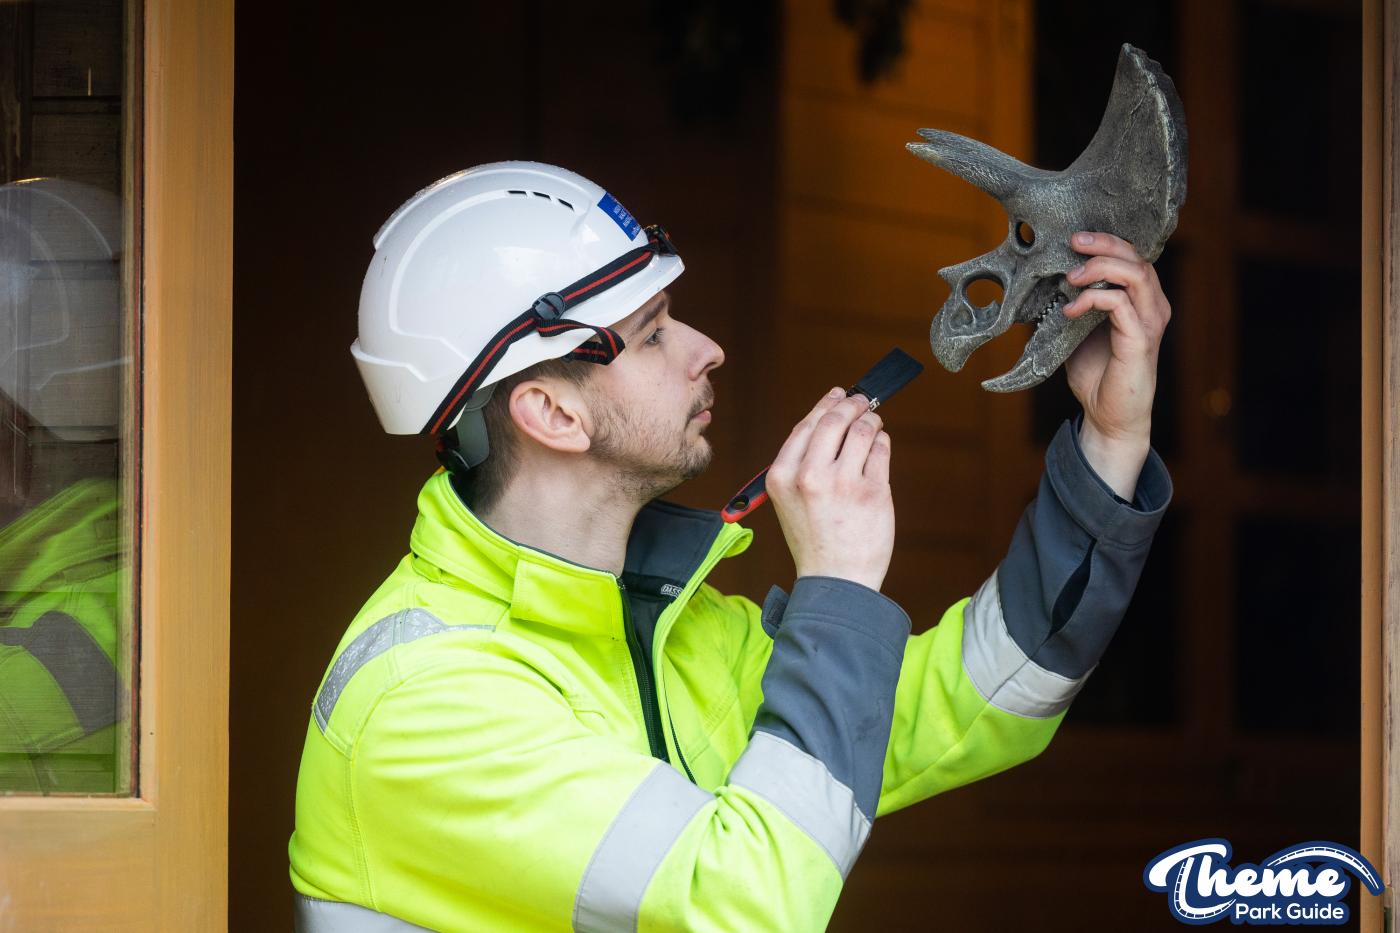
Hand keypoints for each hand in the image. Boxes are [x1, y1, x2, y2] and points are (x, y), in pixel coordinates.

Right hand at [765, 388, 894, 591]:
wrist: (835, 580)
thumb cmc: (814, 539)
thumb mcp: (788, 500)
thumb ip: (802, 462)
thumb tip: (829, 419)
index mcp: (782, 477)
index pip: (805, 426)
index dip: (825, 404)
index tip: (838, 394)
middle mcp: (810, 476)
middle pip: (834, 420)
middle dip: (851, 404)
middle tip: (862, 401)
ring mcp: (843, 484)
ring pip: (862, 430)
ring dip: (871, 420)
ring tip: (873, 423)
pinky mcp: (873, 492)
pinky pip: (881, 450)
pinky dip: (882, 441)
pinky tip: (880, 445)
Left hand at [1062, 231, 1171, 498]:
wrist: (1107, 416)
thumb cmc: (1096, 374)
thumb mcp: (1076, 330)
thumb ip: (1069, 303)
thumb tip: (1040, 281)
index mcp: (1141, 300)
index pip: (1132, 256)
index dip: (1106, 241)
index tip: (1074, 238)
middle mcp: (1153, 306)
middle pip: (1137, 257)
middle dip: (1104, 244)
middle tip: (1074, 241)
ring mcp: (1150, 322)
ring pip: (1136, 274)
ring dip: (1100, 267)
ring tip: (1072, 276)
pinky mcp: (1140, 341)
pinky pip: (1121, 304)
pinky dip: (1094, 298)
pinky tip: (1071, 308)